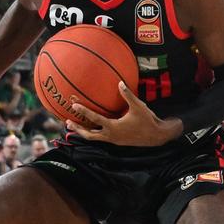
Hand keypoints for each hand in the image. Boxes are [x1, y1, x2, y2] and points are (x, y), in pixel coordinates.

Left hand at [65, 82, 182, 146]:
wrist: (156, 136)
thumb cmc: (147, 120)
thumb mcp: (138, 106)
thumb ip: (128, 95)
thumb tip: (120, 82)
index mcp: (113, 127)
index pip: (95, 119)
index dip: (83, 111)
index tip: (74, 105)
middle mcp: (111, 136)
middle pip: (89, 135)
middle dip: (77, 129)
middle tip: (67, 121)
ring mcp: (113, 140)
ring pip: (94, 138)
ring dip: (84, 132)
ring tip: (74, 126)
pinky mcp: (117, 141)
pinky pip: (101, 138)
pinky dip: (93, 133)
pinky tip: (91, 127)